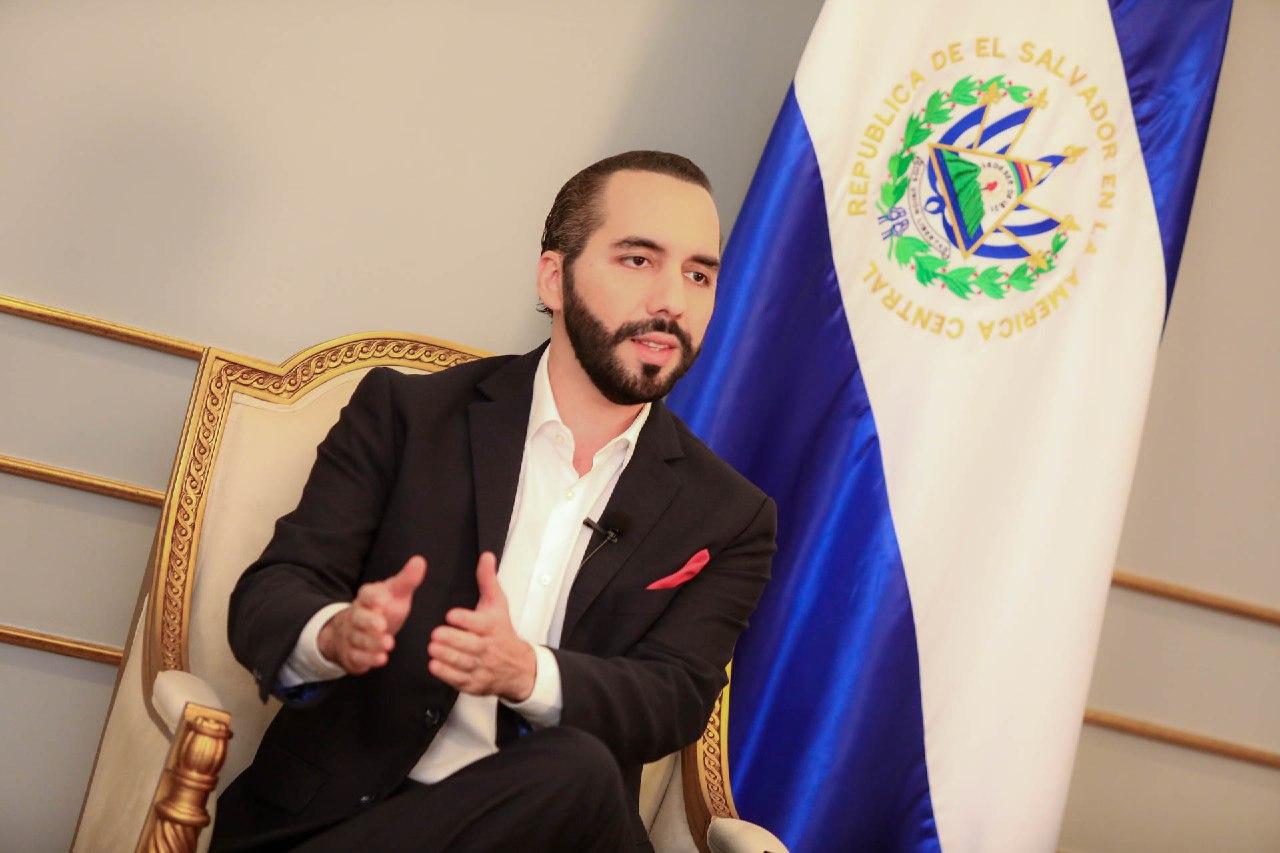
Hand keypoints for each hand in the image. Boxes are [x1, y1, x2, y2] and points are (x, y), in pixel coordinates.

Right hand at [318, 555, 425, 674]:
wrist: (359, 631)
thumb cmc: (383, 609)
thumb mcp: (396, 594)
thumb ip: (407, 580)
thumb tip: (420, 560)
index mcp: (367, 598)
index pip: (366, 595)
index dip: (373, 598)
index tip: (384, 600)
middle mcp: (356, 616)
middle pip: (358, 618)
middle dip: (369, 622)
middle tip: (381, 625)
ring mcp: (352, 635)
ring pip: (358, 639)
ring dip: (372, 642)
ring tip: (388, 644)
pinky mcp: (352, 654)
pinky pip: (356, 657)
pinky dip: (367, 659)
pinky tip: (381, 659)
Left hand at [428, 551, 536, 701]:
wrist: (518, 667)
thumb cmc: (502, 631)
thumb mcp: (498, 604)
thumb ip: (488, 580)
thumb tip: (486, 556)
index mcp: (493, 627)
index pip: (480, 624)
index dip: (465, 619)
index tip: (451, 615)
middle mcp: (488, 648)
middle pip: (471, 645)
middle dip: (452, 640)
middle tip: (435, 634)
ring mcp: (482, 667)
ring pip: (464, 662)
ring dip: (446, 656)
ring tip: (432, 648)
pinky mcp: (475, 683)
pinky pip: (460, 680)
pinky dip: (447, 674)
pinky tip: (434, 665)